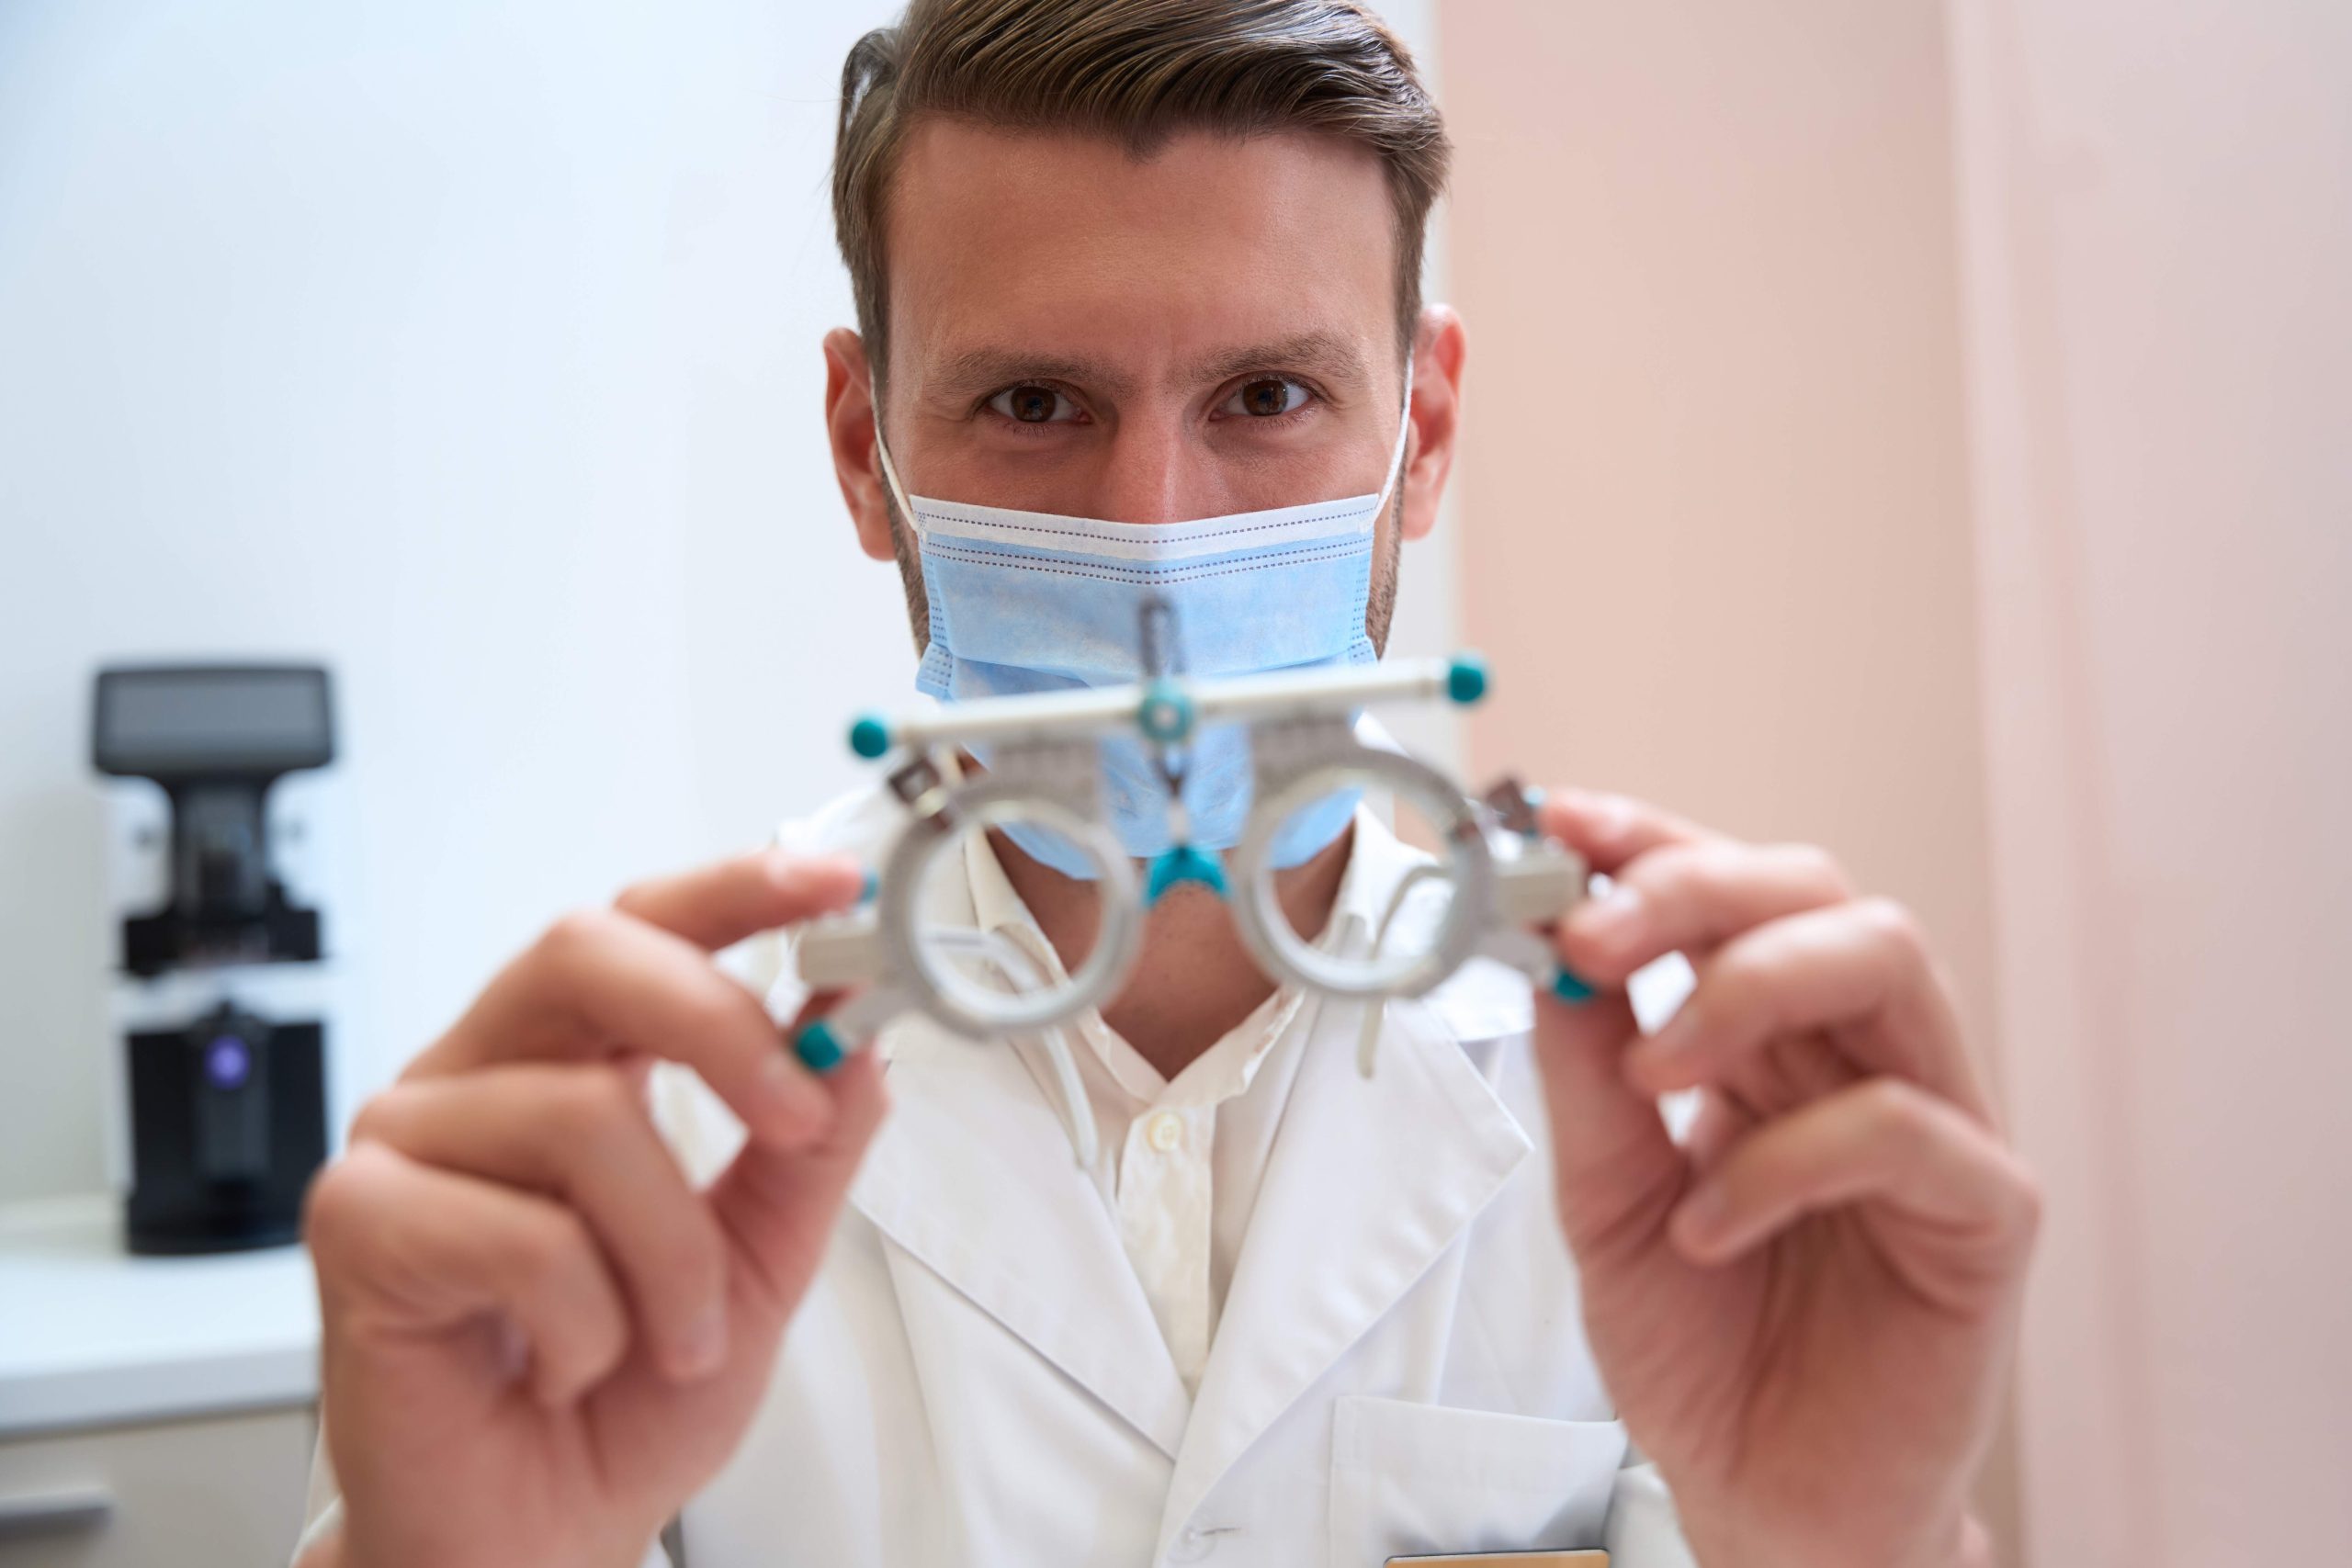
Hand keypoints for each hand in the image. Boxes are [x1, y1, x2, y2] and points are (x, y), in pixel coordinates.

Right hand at [302, 849, 884, 1567]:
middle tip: (794, 1119)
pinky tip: (569, 1365)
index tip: (835, 881)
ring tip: (671, 1340)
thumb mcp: (760, 1264)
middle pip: (591, 954)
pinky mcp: (355, 1220)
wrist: (531, 1540)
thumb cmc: (624, 1397)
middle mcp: (481, 1072)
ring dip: (674, 1257)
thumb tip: (857, 1037)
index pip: (646, 925)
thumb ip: (807, 1150)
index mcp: (571, 1058)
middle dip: (721, 1023)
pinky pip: (522, 1233)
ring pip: (587, 1119)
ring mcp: (407, 1139)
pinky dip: (589, 1320)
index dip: (738, 887)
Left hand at [1532, 791, 2036, 1567]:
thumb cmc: (1700, 1348)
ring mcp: (1935, 1123)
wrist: (1761, 1499)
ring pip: (1886, 960)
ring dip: (1748, 987)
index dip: (1652, 838)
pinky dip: (1787, 1157)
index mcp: (1772, 1038)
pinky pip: (1907, 1127)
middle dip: (1694, 887)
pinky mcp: (1985, 1212)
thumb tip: (1549, 945)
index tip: (1560, 821)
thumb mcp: (1602, 1198)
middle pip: (1816, 891)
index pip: (1732, 890)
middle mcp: (1859, 1055)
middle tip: (1593, 934)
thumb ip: (1587, 1074)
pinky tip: (1708, 1221)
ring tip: (1656, 1069)